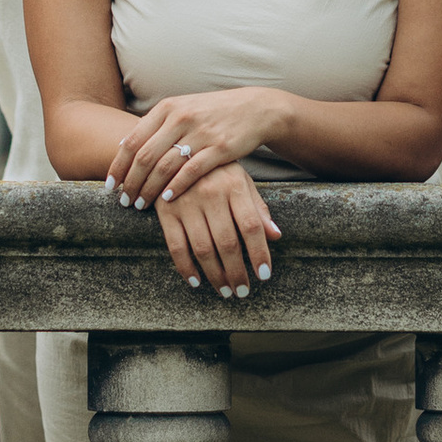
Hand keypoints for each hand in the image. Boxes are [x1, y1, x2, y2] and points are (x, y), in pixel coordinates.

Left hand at [106, 90, 282, 206]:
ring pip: (164, 166)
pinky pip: (191, 172)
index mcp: (166, 109)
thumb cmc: (211, 113)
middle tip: (124, 201)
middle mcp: (180, 118)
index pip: (132, 140)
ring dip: (149, 189)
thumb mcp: (181, 110)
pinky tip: (167, 200)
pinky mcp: (219, 148)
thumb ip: (155, 126)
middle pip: (144, 157)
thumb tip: (125, 146)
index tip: (110, 185)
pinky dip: (175, 188)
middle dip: (131, 183)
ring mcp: (200, 133)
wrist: (253, 109)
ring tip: (141, 205)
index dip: (118, 165)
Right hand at [133, 160, 281, 296]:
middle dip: (237, 272)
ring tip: (225, 290)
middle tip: (242, 291)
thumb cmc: (216, 170)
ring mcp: (186, 202)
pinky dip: (186, 267)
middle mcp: (210, 193)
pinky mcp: (165, 211)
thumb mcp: (241, 181)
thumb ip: (257, 208)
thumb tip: (276, 236)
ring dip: (215, 275)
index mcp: (234, 185)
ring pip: (203, 248)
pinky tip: (196, 281)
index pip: (251, 226)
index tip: (264, 275)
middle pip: (228, 242)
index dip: (259, 253)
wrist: (175, 149)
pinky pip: (176, 246)